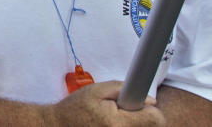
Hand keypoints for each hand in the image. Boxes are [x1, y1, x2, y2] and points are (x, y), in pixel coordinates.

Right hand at [47, 81, 163, 126]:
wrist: (59, 126)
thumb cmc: (76, 108)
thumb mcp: (96, 90)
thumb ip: (122, 90)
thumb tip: (150, 100)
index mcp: (118, 123)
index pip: (155, 119)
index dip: (149, 109)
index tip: (139, 106)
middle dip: (142, 118)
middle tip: (123, 113)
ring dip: (135, 125)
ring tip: (115, 121)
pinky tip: (112, 126)